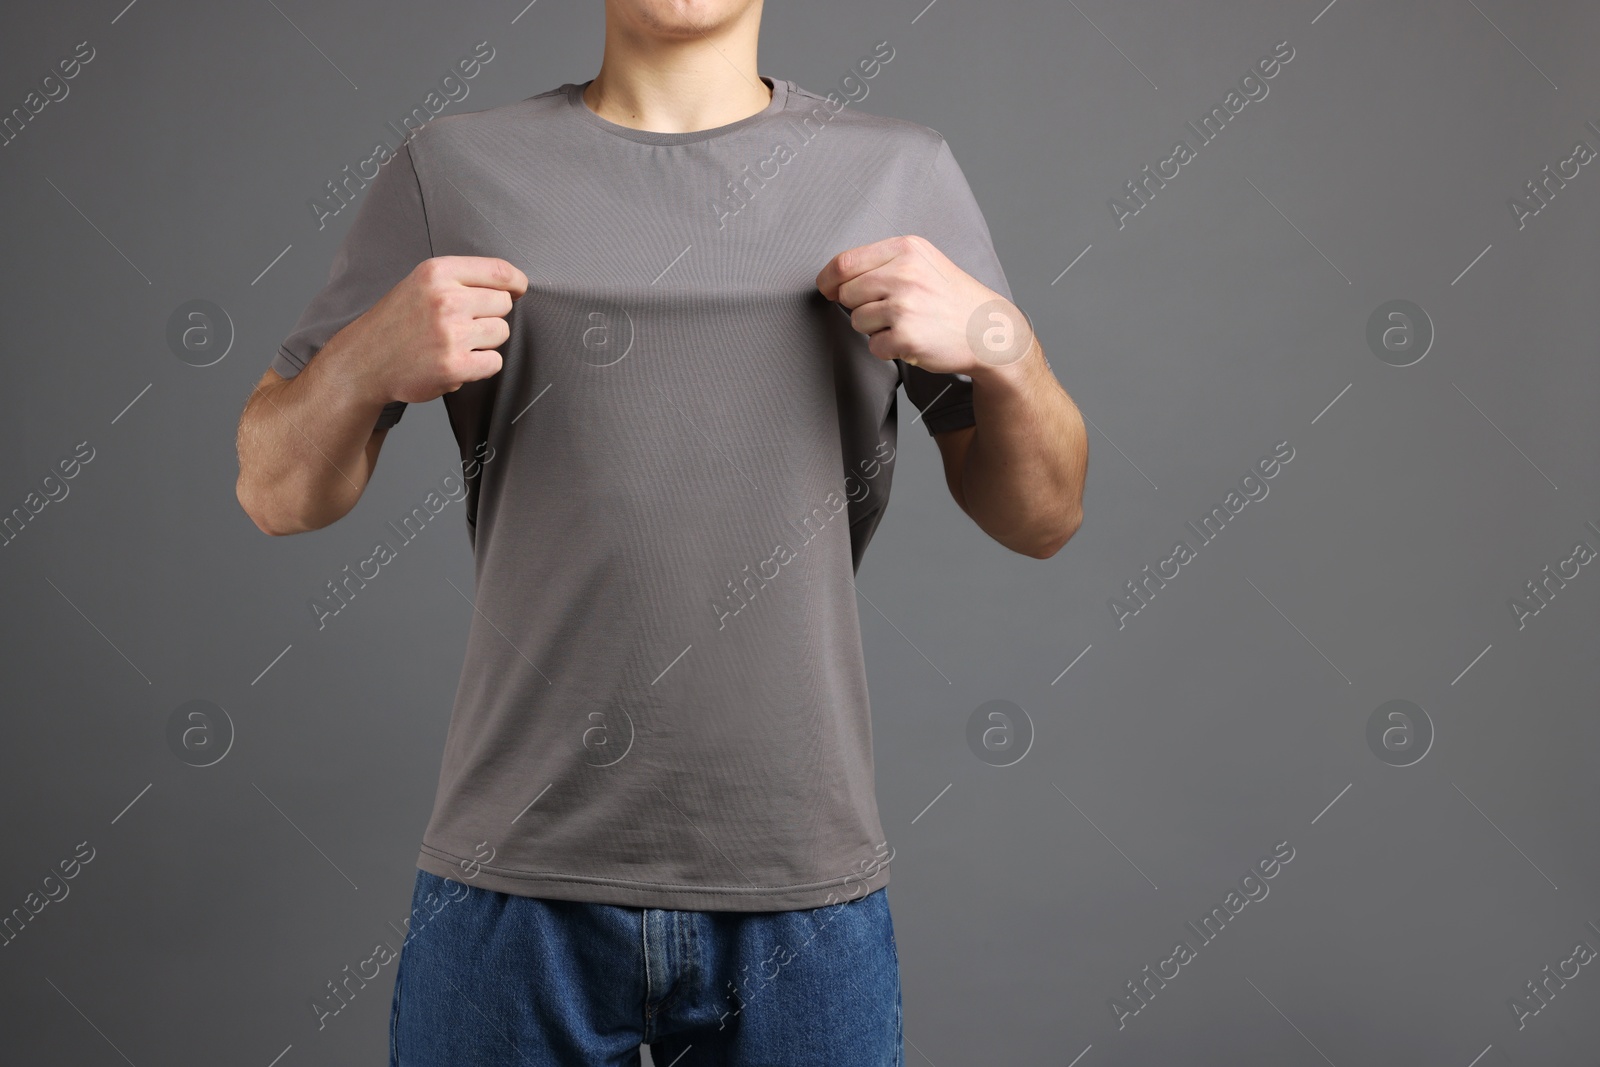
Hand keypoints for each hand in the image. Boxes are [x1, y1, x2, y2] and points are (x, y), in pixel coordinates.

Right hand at [331, 255, 528, 405]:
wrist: (364, 361)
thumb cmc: (398, 322)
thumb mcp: (421, 284)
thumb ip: (462, 279)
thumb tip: (515, 284)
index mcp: (437, 272)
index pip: (499, 271)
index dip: (516, 282)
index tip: (517, 290)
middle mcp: (445, 299)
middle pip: (504, 304)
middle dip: (490, 314)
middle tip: (463, 324)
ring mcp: (450, 334)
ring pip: (502, 332)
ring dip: (486, 341)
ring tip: (456, 343)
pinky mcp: (454, 366)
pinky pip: (495, 362)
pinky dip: (481, 366)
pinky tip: (457, 361)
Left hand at [815, 235, 1033, 376]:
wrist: (988, 330)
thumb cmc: (952, 298)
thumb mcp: (924, 261)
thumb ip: (884, 262)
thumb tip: (836, 276)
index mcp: (906, 250)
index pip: (845, 262)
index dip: (829, 279)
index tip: (827, 289)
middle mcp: (904, 274)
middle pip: (847, 293)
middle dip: (859, 306)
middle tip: (889, 310)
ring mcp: (904, 306)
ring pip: (857, 321)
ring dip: (875, 329)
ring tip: (905, 324)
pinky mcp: (906, 337)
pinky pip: (874, 346)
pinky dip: (888, 349)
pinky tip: (911, 340)